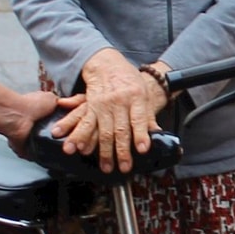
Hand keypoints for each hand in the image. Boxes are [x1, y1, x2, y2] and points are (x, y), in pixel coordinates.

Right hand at [64, 49, 166, 173]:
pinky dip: (81, 137)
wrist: (107, 65)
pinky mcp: (90, 106)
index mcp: (136, 97)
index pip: (139, 119)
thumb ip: (149, 115)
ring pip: (102, 131)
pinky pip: (85, 123)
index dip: (140, 135)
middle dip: (122, 151)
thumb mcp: (144, 94)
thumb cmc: (130, 81)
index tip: (142, 149)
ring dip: (103, 151)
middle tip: (124, 168)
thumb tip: (157, 134)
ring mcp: (103, 104)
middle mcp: (119, 101)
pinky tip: (77, 148)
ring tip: (104, 166)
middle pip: (120, 130)